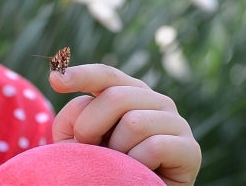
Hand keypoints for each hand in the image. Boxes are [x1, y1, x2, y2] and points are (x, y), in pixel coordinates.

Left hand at [50, 64, 200, 185]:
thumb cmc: (106, 168)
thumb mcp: (81, 142)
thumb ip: (76, 117)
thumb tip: (76, 96)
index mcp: (130, 93)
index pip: (106, 75)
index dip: (81, 74)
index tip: (56, 79)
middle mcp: (156, 101)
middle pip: (116, 96)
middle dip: (91, 127)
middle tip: (90, 151)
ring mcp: (176, 122)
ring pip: (134, 122)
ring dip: (116, 151)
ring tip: (120, 164)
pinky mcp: (190, 149)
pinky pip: (153, 147)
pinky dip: (136, 164)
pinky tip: (139, 172)